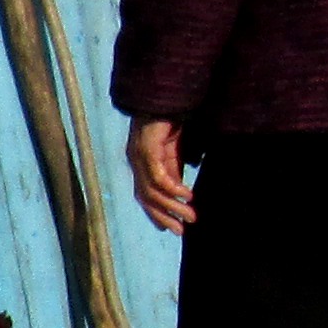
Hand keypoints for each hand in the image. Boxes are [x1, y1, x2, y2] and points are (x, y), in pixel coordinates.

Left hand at [127, 118, 194, 233]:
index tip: (170, 229)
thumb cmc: (169, 122)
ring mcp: (138, 155)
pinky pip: (158, 175)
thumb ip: (174, 170)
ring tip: (191, 216)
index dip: (155, 214)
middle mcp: (135, 161)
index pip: (144, 196)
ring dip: (172, 206)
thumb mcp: (173, 152)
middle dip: (163, 216)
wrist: (166, 96)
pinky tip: (187, 195)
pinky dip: (172, 188)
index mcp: (140, 164)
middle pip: (145, 198)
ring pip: (152, 191)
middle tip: (181, 230)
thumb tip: (181, 194)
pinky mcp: (147, 148)